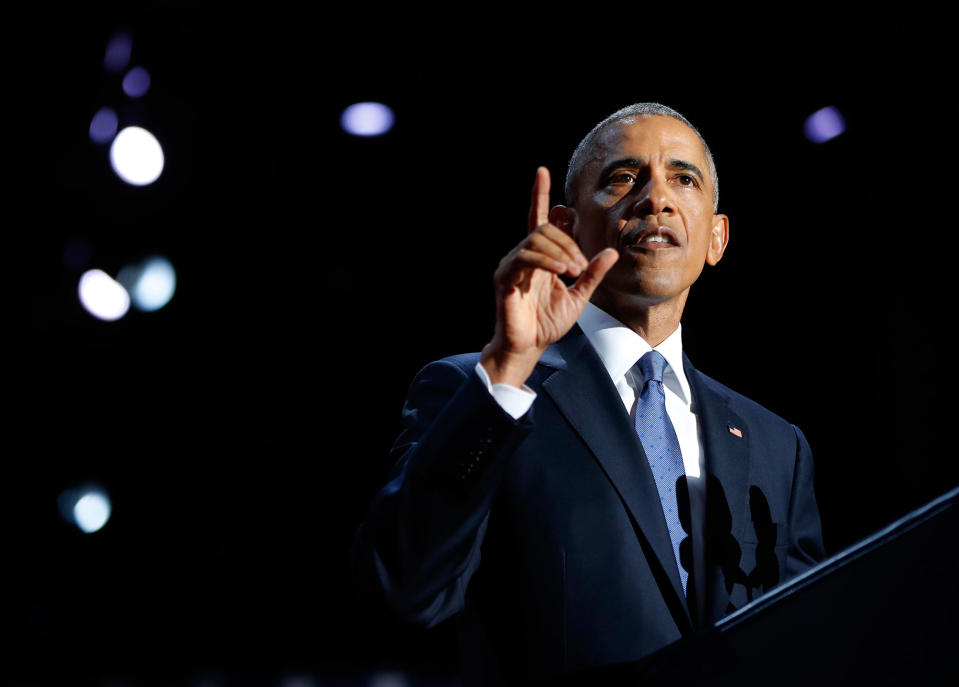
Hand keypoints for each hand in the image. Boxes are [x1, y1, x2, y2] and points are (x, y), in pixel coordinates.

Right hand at [481, 167, 617, 386]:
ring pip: (536, 239)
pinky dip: (546, 261)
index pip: (539, 219)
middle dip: (568, 242)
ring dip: (561, 252)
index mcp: (539, 257)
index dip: (539, 194)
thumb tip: (612, 252)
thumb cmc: (548, 324)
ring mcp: (511, 265)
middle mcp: (522, 256)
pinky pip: (526, 257)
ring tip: (573, 271)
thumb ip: (592, 273)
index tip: (542, 171)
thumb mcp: (579, 296)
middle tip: (581, 266)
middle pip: (545, 229)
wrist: (529, 348)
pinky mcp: (504, 278)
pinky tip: (561, 271)